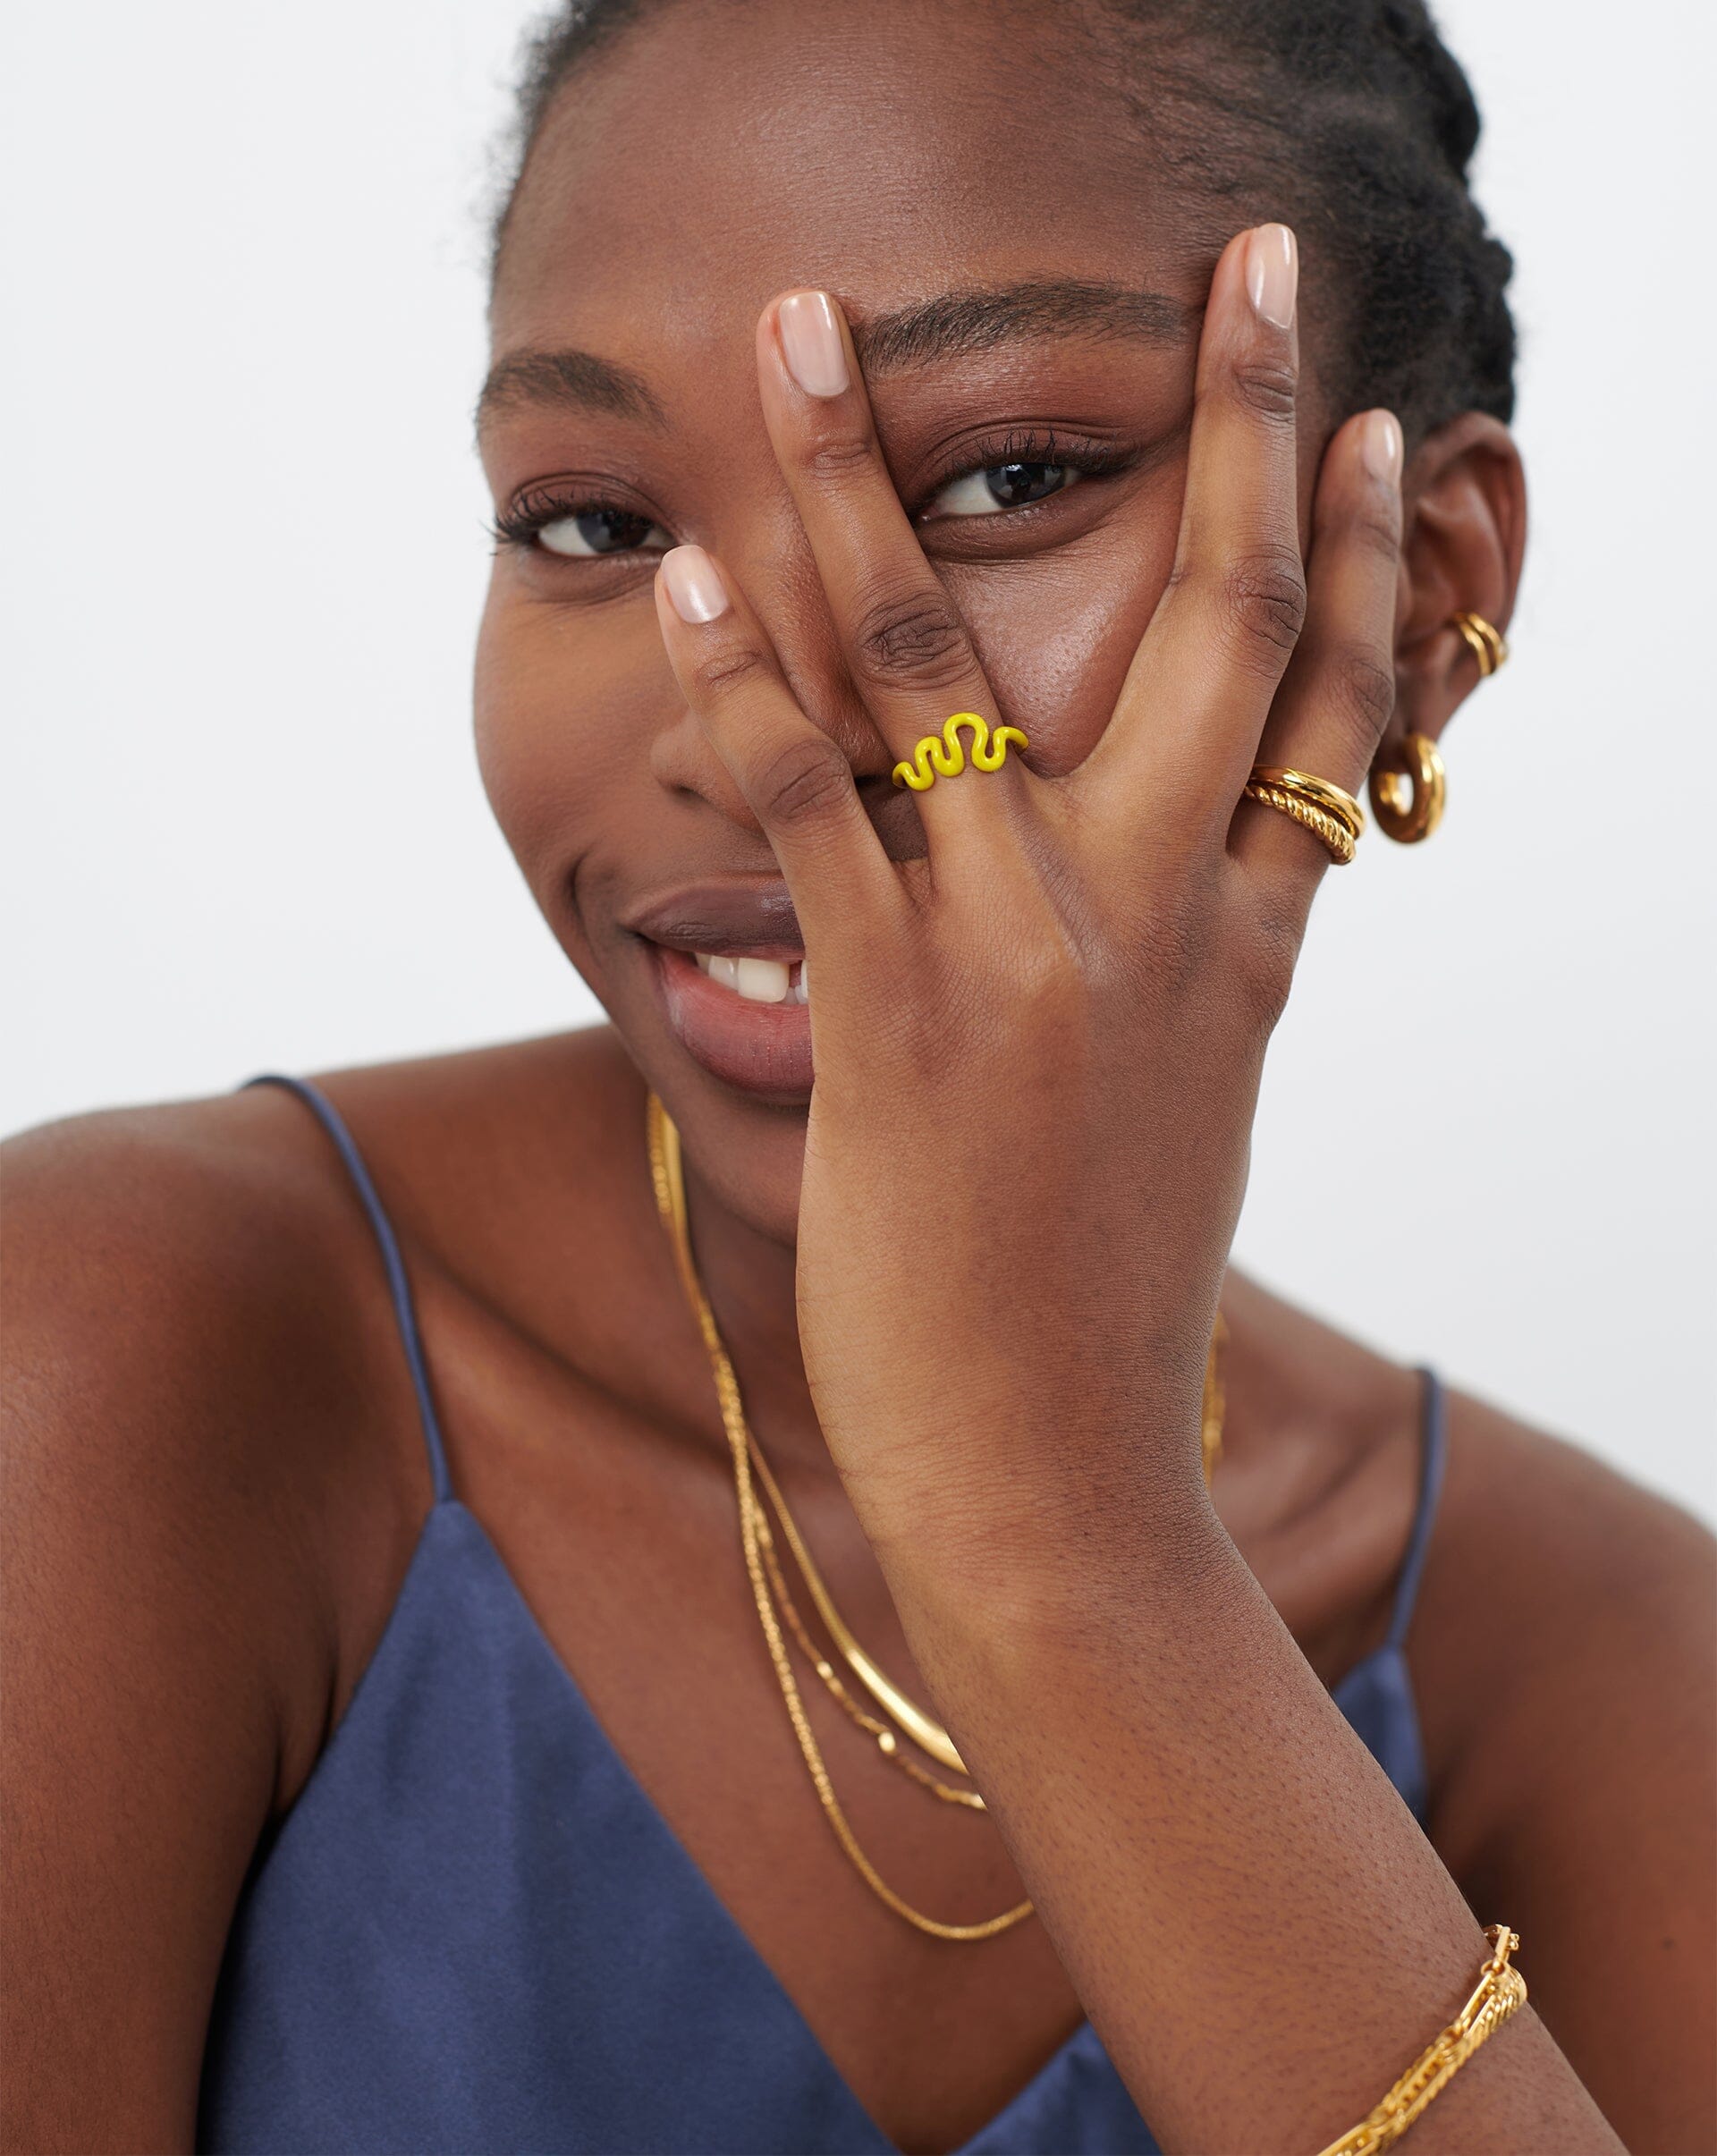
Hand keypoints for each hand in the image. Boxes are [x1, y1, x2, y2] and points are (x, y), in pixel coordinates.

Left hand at [651, 224, 1403, 1604]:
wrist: (1065, 1497)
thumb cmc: (1102, 1318)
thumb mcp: (1183, 1124)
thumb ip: (1190, 991)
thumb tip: (1185, 911)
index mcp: (1244, 958)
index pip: (1330, 715)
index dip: (1359, 556)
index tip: (1367, 423)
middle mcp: (1157, 931)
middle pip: (1215, 633)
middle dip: (1238, 430)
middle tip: (1245, 265)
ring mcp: (1030, 964)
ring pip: (950, 673)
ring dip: (868, 489)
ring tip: (810, 340)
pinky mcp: (900, 1022)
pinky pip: (815, 811)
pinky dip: (746, 685)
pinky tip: (699, 576)